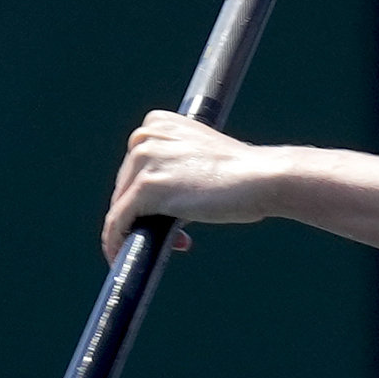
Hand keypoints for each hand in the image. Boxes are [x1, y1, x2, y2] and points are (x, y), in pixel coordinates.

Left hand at [103, 111, 286, 258]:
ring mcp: (143, 160)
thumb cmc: (245, 173)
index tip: (172, 212)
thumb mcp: (203, 155)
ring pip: (121, 205)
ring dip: (140, 229)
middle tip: (182, 234)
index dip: (150, 193)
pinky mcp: (145, 188)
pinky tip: (121, 255)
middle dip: (148, 213)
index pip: (137, 165)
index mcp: (158, 123)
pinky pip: (118, 221)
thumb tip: (167, 196)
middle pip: (126, 185)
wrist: (263, 178)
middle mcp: (145, 136)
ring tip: (173, 243)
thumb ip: (178, 165)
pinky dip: (115, 241)